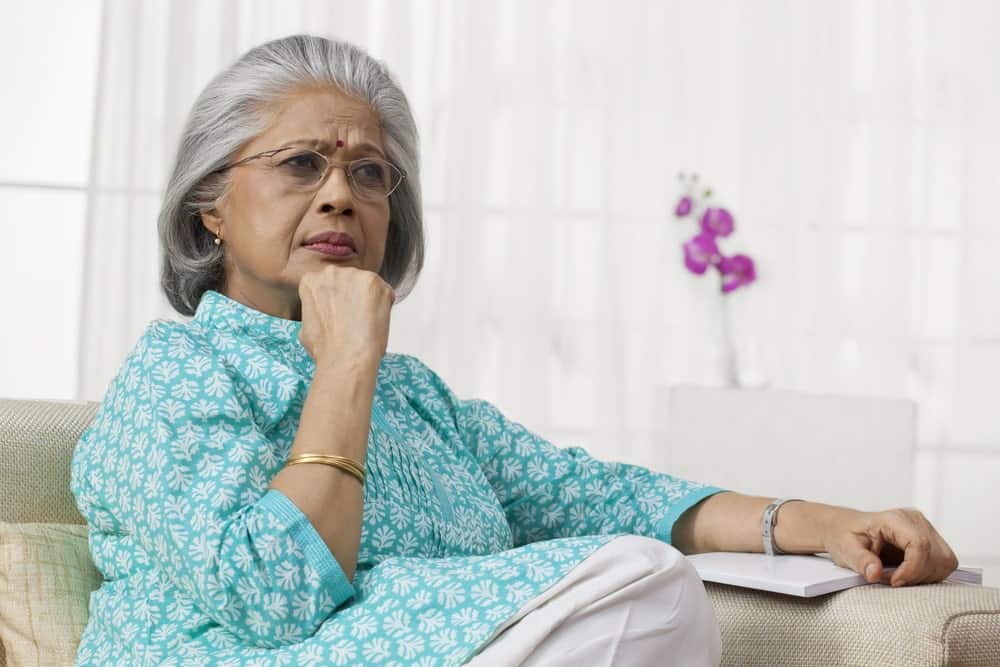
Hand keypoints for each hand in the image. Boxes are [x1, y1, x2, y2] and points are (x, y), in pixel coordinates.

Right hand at [297, 265, 394, 367]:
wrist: (346, 358)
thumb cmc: (326, 349)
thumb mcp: (306, 327)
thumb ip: (315, 311)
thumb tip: (324, 315)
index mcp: (311, 281)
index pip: (330, 286)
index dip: (337, 303)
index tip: (340, 316)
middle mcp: (331, 272)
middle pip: (349, 282)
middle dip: (354, 298)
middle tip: (354, 321)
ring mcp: (354, 275)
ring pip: (368, 286)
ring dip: (370, 302)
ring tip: (364, 323)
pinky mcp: (375, 282)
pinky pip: (385, 293)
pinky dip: (384, 307)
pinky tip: (374, 321)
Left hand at [822, 507, 958, 586]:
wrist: (844, 528)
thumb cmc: (845, 536)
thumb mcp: (845, 549)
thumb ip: (860, 560)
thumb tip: (874, 573)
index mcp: (894, 519)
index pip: (920, 545)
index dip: (911, 569)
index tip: (893, 581)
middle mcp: (915, 520)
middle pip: (937, 556)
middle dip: (916, 576)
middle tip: (890, 578)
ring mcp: (926, 530)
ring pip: (945, 562)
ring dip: (924, 577)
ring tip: (897, 575)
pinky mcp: (930, 541)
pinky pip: (943, 564)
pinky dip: (928, 575)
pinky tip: (906, 573)